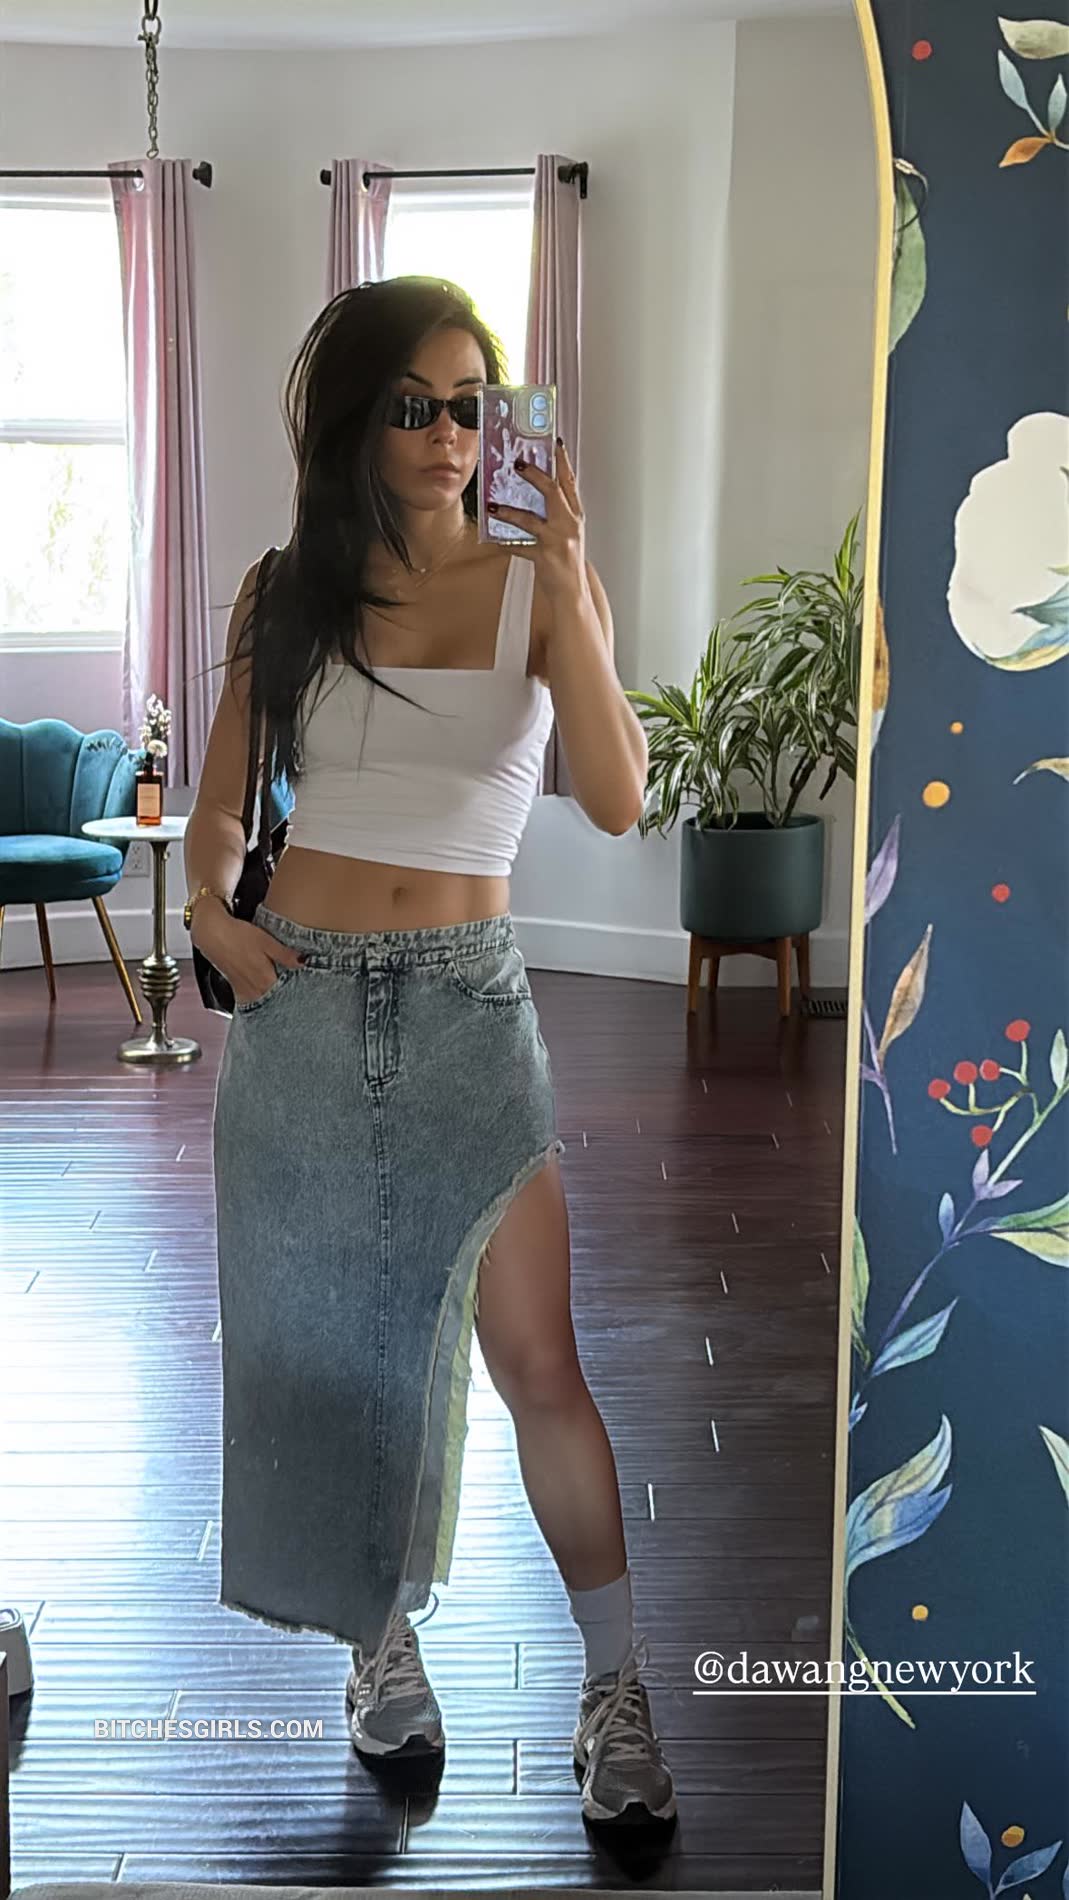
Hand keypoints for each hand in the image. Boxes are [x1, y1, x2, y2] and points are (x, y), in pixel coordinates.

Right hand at [190, 901, 302, 1006]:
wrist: (213, 935)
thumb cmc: (238, 936)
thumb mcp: (267, 941)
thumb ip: (286, 955)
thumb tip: (304, 962)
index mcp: (265, 979)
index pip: (287, 996)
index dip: (300, 997)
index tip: (308, 997)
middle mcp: (254, 989)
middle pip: (276, 1002)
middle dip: (289, 1002)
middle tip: (302, 1001)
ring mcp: (245, 991)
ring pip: (264, 1004)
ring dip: (275, 1003)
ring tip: (287, 1001)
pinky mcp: (237, 988)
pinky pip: (252, 1002)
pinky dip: (261, 1001)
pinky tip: (266, 997)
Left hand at [487, 437, 585, 601]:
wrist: (573, 593)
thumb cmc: (568, 563)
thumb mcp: (568, 534)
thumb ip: (556, 514)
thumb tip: (534, 496)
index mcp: (575, 516)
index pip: (570, 482)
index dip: (562, 462)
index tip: (554, 444)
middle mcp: (569, 525)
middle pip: (552, 492)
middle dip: (535, 475)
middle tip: (518, 464)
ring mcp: (557, 540)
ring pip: (530, 519)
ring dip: (509, 511)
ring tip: (493, 506)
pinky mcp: (544, 556)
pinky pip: (518, 547)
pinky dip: (504, 544)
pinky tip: (494, 540)